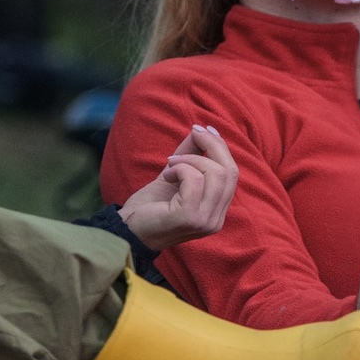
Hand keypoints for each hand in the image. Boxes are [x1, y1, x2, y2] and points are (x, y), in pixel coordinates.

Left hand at [118, 124, 237, 249]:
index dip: (221, 148)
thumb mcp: (174, 174)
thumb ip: (190, 154)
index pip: (232, 174)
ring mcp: (205, 221)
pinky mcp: (190, 218)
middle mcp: (216, 220)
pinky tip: (167, 176)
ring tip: (171, 164)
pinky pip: (194, 180)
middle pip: (230, 172)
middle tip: (192, 134)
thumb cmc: (150, 205)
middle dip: (211, 145)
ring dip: (190, 160)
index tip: (203, 130)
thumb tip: (203, 130)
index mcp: (216, 211)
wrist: (127, 229)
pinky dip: (179, 169)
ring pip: (215, 174)